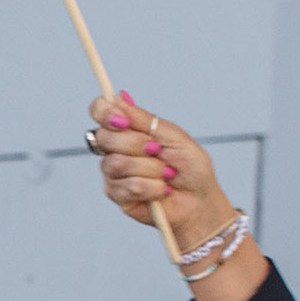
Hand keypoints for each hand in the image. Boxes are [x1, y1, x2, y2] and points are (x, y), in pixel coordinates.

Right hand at [88, 91, 267, 300]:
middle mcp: (116, 149)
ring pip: (116, 164)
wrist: (199, 202)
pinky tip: (161, 190)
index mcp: (129, 129)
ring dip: (149, 170)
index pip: (100, 111)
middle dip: (136, 144)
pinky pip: (126, 186)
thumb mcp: (174, 136)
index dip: (104, 111)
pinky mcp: (116, 194)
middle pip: (104, 137)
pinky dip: (150, 187)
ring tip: (166, 175)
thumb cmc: (191, 168)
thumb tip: (119, 98)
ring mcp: (113, 172)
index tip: (122, 120)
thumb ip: (145, 120)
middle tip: (158, 151)